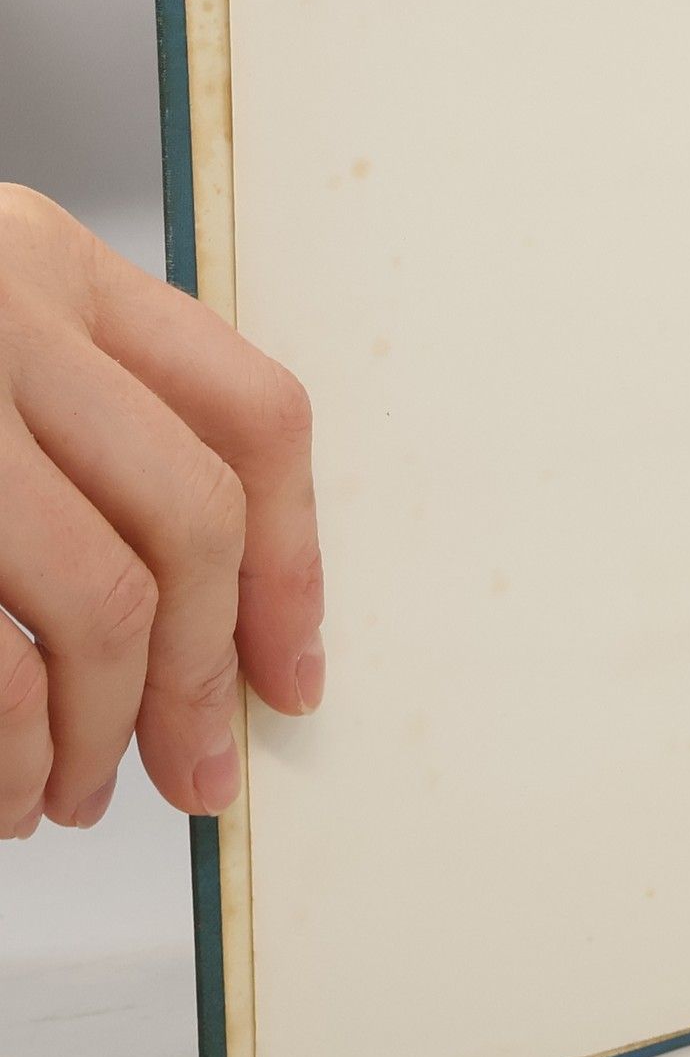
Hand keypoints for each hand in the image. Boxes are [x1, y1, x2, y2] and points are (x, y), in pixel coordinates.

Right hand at [0, 186, 323, 837]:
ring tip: (73, 793)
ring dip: (100, 731)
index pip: (253, 416)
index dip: (293, 564)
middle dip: (201, 678)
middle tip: (196, 775)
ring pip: (97, 601)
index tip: (290, 675)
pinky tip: (3, 790)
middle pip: (190, 522)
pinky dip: (9, 750)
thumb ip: (81, 432)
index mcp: (47, 262)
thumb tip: (224, 631)